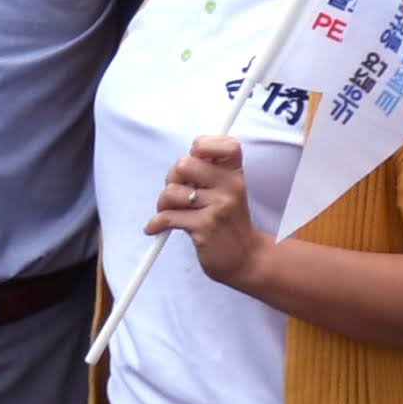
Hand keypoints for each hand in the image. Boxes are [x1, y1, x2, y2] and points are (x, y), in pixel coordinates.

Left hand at [148, 135, 273, 288]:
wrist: (246, 259)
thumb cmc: (228, 222)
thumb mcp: (227, 192)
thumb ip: (208, 173)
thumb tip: (181, 161)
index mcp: (235, 175)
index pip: (226, 144)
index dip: (203, 145)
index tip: (195, 158)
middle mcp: (230, 187)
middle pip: (185, 164)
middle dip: (172, 178)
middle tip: (179, 194)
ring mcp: (219, 206)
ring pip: (171, 191)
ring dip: (163, 204)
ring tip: (171, 212)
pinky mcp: (205, 226)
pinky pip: (167, 217)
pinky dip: (156, 224)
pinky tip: (155, 228)